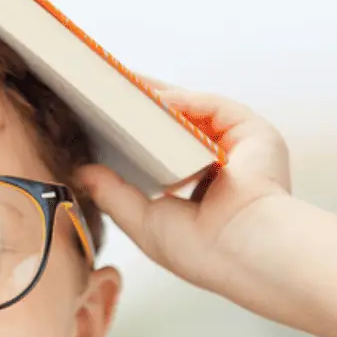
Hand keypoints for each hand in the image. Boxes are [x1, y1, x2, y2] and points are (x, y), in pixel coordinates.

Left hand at [75, 80, 290, 292]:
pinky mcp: (252, 132)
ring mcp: (239, 147)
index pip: (163, 153)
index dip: (133, 136)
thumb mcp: (144, 222)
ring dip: (155, 98)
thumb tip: (84, 172)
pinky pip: (211, 105)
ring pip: (192, 111)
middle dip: (141, 108)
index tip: (100, 120)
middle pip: (176, 126)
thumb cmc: (202, 251)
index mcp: (201, 191)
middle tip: (103, 89)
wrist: (245, 251)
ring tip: (118, 85)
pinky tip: (152, 98)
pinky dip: (181, 100)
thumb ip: (113, 195)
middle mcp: (222, 166)